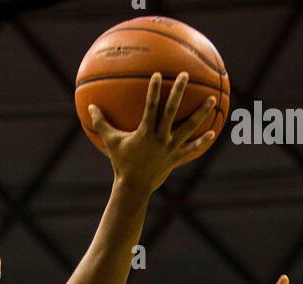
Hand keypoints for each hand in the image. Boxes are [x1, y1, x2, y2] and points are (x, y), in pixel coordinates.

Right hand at [88, 72, 216, 193]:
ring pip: (188, 128)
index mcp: (145, 133)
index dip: (153, 91)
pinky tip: (212, 132)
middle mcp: (160, 139)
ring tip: (212, 99)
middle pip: (171, 112)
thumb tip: (90, 106)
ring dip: (200, 113)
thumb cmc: (121, 163)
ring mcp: (170, 149)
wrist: (134, 189)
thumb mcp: (110, 142)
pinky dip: (201, 141)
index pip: (150, 108)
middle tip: (185, 75)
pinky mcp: (176, 158)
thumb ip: (101, 123)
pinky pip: (191, 149)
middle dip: (178, 92)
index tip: (157, 74)